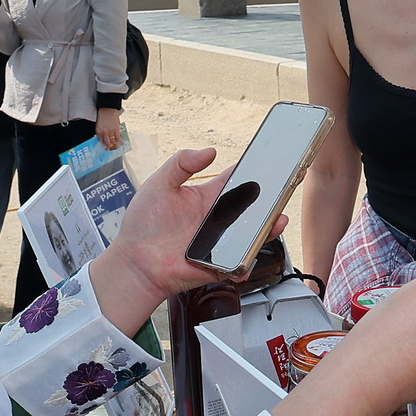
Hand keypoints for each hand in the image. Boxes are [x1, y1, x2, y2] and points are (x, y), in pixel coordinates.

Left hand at [86, 148, 282, 328]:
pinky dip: (245, 263)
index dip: (253, 172)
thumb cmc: (143, 224)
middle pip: (252, 208)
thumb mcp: (158, 184)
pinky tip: (245, 259)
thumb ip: (181, 163)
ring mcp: (220, 243)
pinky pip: (239, 264)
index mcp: (206, 197)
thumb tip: (210, 151)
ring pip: (252, 235)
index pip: (236, 181)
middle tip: (280, 193)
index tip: (270, 164)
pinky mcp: (218, 265)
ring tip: (275, 222)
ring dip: (268, 229)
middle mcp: (217, 219)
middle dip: (270, 201)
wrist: (134, 263)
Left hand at [95, 109, 122, 149]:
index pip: (101, 141)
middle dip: (109, 146)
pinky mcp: (116, 129)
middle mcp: (104, 132)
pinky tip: (117, 139)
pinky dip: (118, 140)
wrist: (107, 109)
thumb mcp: (98, 125)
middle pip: (107, 143)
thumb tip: (104, 138)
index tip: (105, 146)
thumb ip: (101, 132)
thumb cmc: (102, 115)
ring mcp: (111, 131)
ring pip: (113, 141)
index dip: (103, 145)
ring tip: (114, 142)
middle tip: (110, 146)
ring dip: (113, 143)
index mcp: (98, 131)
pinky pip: (118, 138)